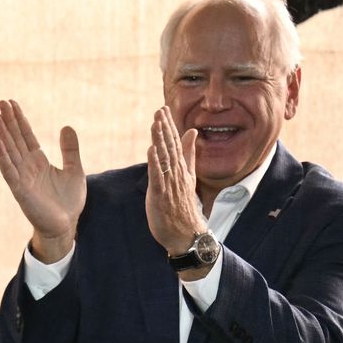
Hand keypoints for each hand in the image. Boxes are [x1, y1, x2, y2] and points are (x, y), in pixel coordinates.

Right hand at [0, 99, 84, 261]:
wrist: (66, 225)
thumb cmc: (68, 201)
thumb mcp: (74, 170)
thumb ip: (70, 149)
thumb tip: (66, 126)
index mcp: (38, 161)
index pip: (26, 136)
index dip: (19, 119)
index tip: (11, 103)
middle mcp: (27, 166)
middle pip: (15, 139)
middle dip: (7, 121)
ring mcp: (22, 177)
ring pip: (9, 151)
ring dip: (1, 133)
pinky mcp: (20, 189)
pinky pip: (8, 170)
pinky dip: (2, 156)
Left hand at [145, 108, 206, 257]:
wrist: (187, 233)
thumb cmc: (184, 206)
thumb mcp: (188, 177)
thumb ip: (189, 155)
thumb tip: (192, 133)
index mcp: (181, 169)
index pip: (175, 143)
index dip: (169, 126)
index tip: (163, 109)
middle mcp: (177, 174)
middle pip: (170, 147)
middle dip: (165, 128)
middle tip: (159, 110)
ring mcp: (170, 183)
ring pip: (164, 158)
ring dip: (160, 139)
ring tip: (156, 122)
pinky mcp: (161, 195)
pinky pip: (158, 176)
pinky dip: (155, 162)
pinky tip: (151, 149)